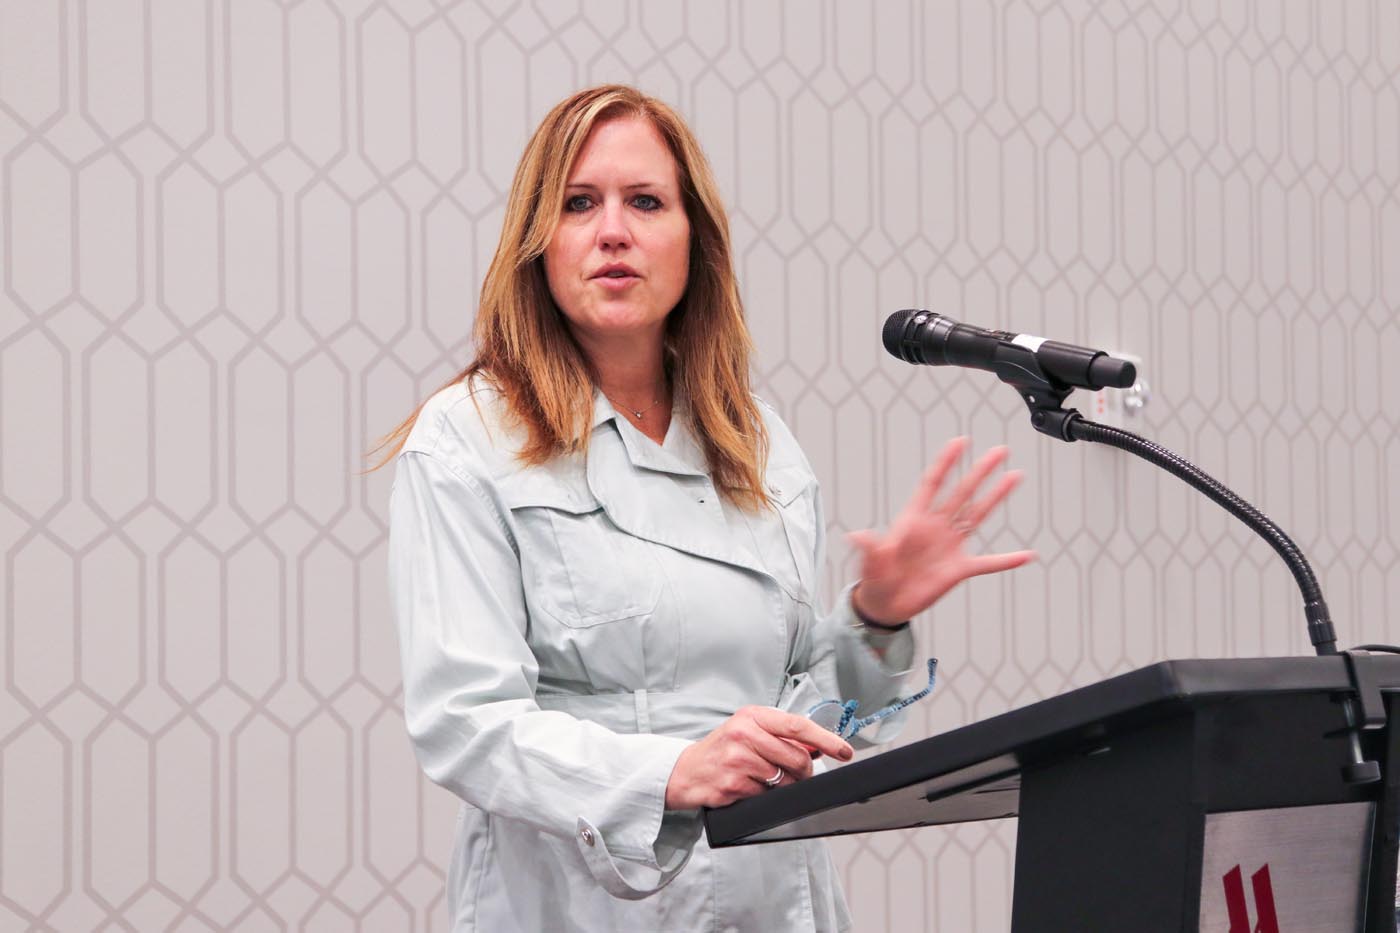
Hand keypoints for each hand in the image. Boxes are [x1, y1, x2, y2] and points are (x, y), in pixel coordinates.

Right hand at [664, 706, 854, 809]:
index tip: (845, 751)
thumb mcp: (749, 731)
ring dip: (785, 786)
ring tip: (766, 779)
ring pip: (784, 780)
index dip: (826, 740)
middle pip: (797, 758)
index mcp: (752, 716)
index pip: (797, 726)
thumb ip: (781, 736)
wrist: (687, 771)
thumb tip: (819, 748)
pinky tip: (750, 787)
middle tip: (800, 775)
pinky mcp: (732, 785)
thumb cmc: (723, 749)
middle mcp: (744, 734)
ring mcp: (737, 760)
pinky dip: (764, 795)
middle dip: (805, 772)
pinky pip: (766, 795)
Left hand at [848, 436, 1035, 625]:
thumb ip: (871, 548)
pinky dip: (1007, 560)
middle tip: (1000, 451)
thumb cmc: (875, 577)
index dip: (946, 462)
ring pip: (978, 515)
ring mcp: (950, 546)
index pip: (933, 483)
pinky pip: (988, 563)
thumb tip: (857, 535)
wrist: (886, 603)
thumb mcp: (871, 561)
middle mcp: (936, 527)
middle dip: (981, 471)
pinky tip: (1027, 555)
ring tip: (1015, 477)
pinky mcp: (959, 568)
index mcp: (914, 519)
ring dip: (996, 497)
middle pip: (963, 492)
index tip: (961, 441)